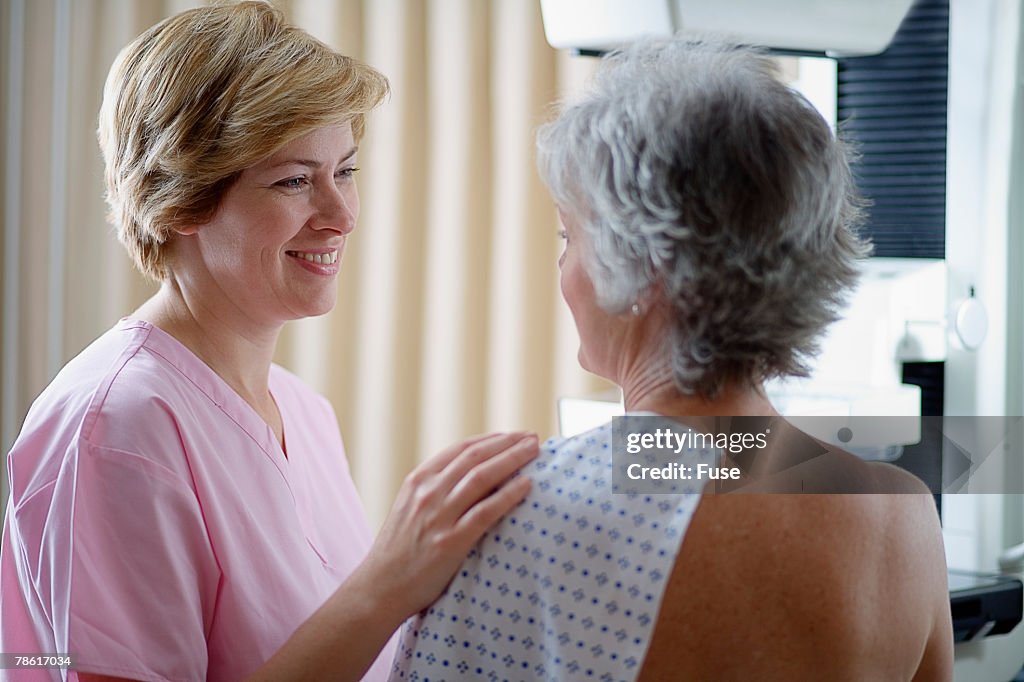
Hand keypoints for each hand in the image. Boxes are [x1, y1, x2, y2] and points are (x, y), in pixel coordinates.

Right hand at [357, 432, 538, 617]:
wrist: (379, 588)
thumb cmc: (399, 551)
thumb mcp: (410, 508)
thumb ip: (435, 490)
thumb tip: (472, 476)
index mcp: (418, 480)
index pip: (461, 449)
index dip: (492, 439)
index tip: (514, 435)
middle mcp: (428, 492)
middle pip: (475, 457)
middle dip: (508, 443)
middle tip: (533, 437)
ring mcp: (438, 516)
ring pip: (482, 477)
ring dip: (513, 460)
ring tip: (535, 451)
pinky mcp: (449, 542)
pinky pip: (485, 512)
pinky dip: (508, 494)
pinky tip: (527, 485)